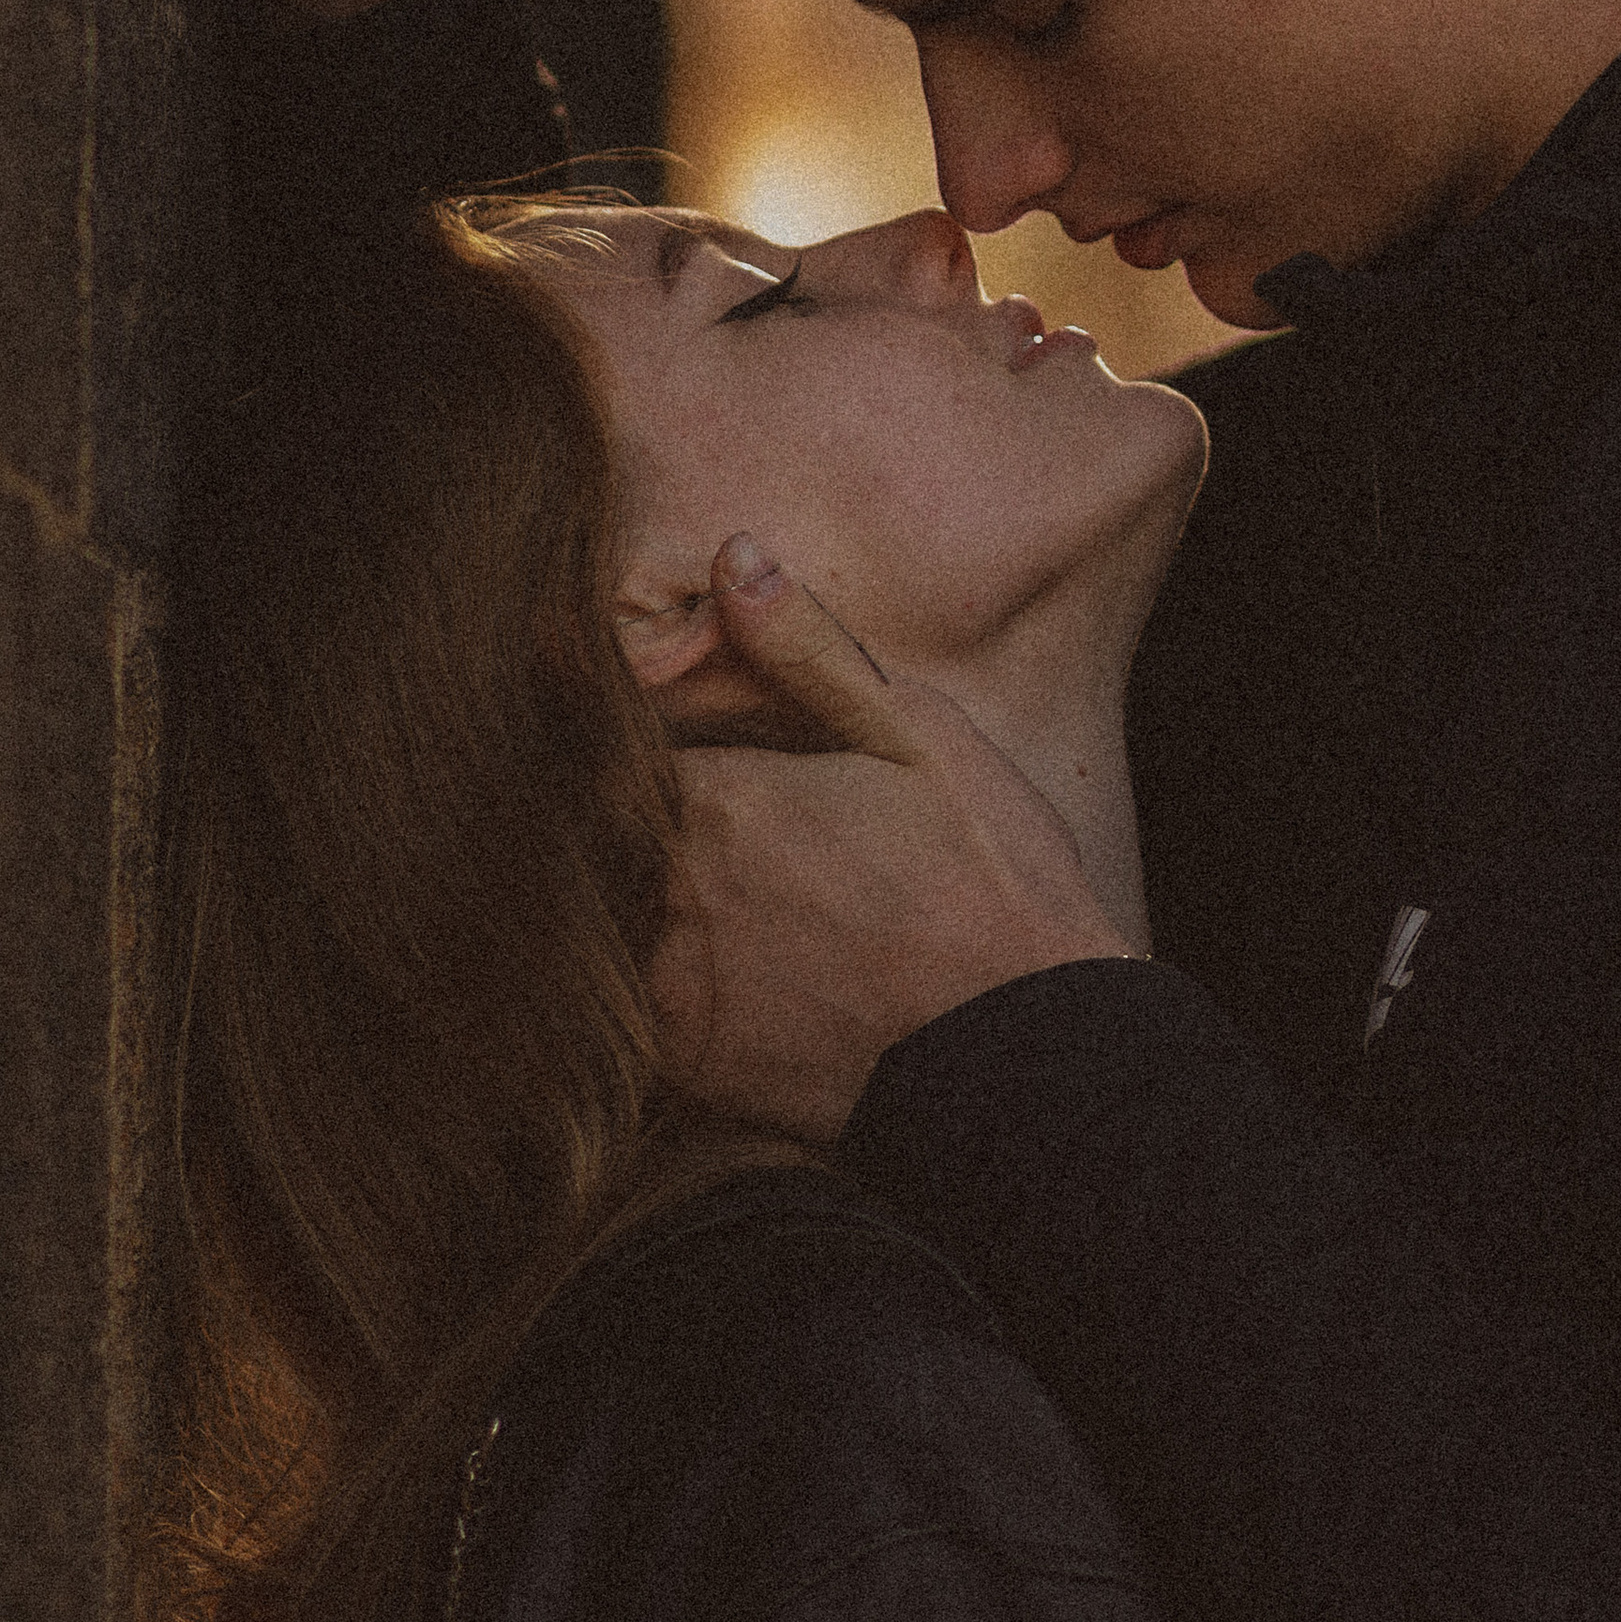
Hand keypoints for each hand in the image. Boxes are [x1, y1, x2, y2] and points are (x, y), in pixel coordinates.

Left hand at [652, 542, 1132, 1140]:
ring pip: (607, 916)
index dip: (628, 730)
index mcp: (717, 795)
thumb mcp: (922, 739)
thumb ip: (809, 652)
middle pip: (599, 831)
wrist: (1020, 1060)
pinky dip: (654, 980)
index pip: (615, 738)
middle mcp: (669, 887)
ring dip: (632, 897)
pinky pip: (627, 1007)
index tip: (650, 729)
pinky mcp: (681, 1064)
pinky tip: (731, 973)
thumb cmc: (991, 887)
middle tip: (688, 821)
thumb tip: (731, 557)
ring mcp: (667, 983)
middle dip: (621, 815)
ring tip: (703, 899)